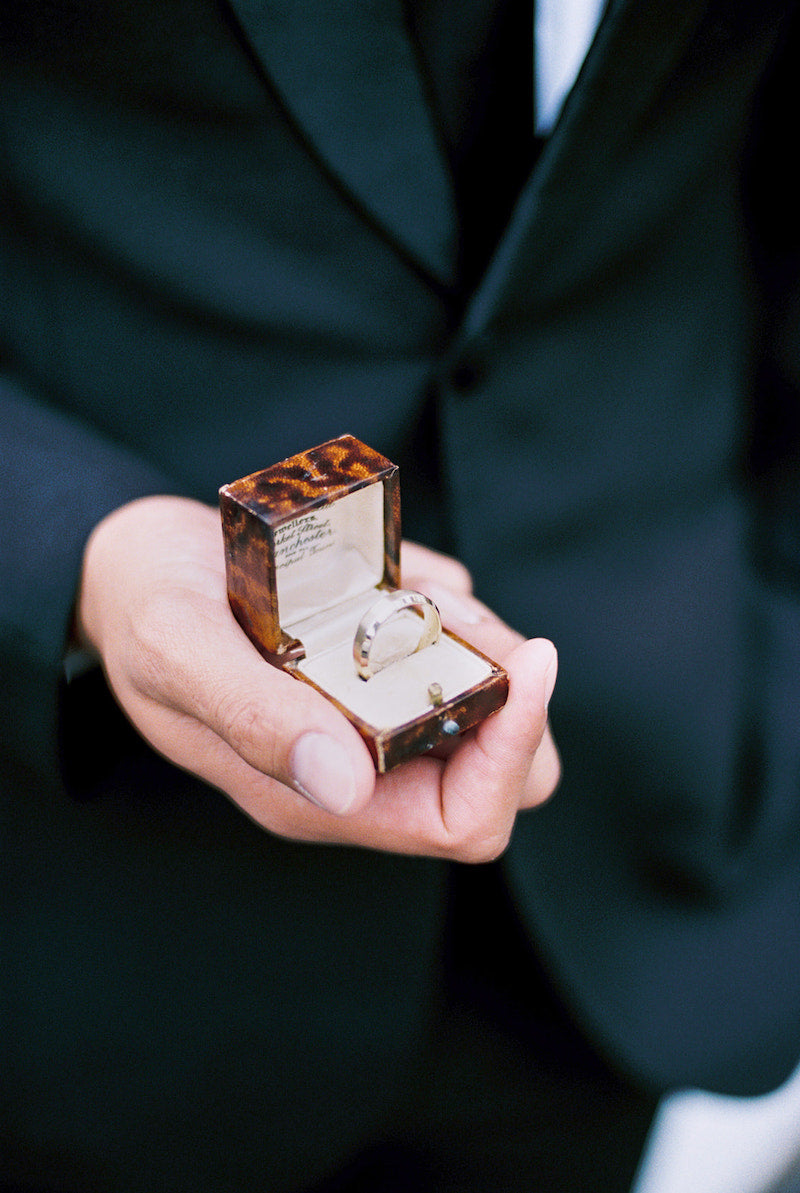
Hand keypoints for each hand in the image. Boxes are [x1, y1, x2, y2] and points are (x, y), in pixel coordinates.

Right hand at [76, 496, 559, 859]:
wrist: (130, 564)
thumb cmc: (144, 609)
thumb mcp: (180, 653)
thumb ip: (255, 719)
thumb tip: (347, 787)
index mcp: (317, 792)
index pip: (460, 821)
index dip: (512, 756)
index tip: (528, 662)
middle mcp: (359, 765)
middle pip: (497, 772)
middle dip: (509, 691)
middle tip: (456, 615)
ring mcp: (373, 714)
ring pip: (488, 702)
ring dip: (477, 636)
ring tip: (407, 585)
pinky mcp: (379, 664)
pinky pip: (457, 642)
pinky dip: (449, 603)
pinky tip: (390, 572)